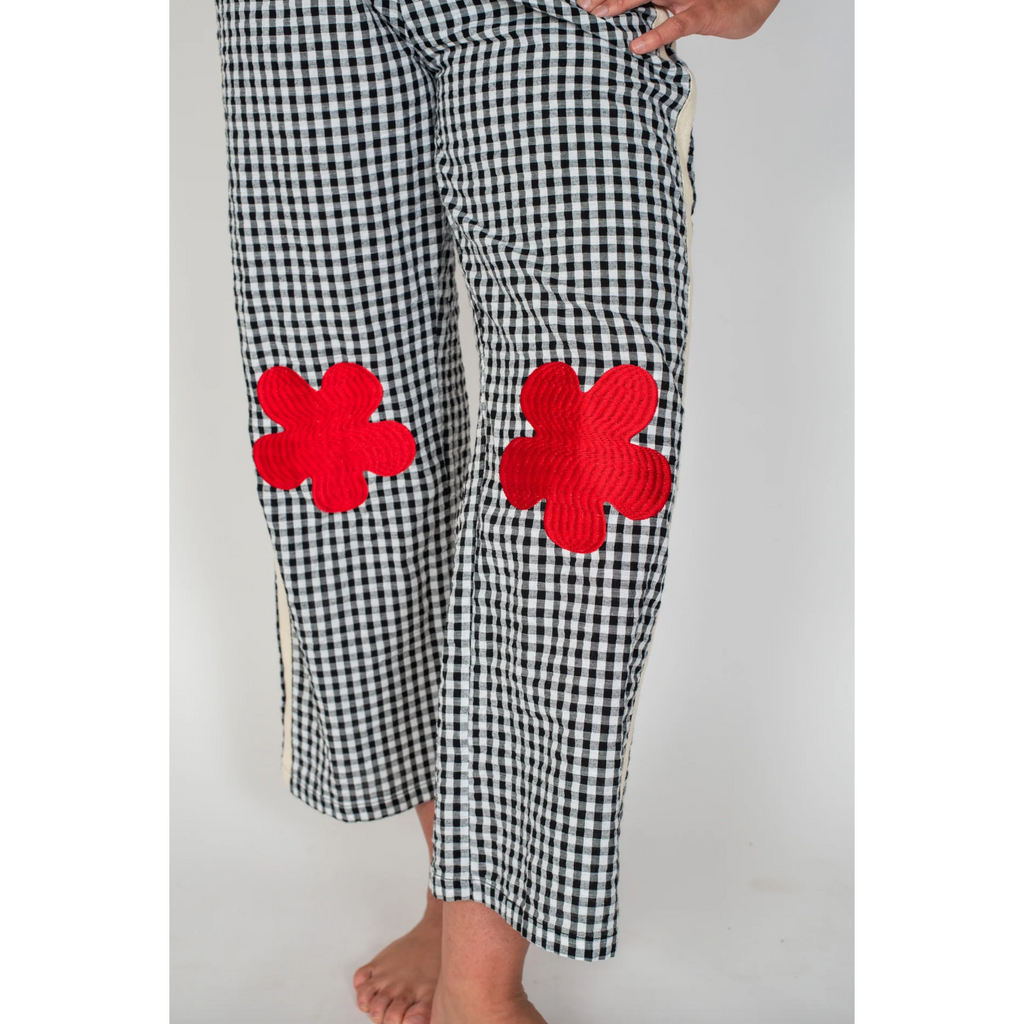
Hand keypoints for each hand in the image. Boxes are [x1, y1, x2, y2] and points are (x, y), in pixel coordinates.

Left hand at [577, 0, 780, 54]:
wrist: (756, 3)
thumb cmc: (717, 8)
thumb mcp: (684, 12)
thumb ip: (659, 20)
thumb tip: (632, 41)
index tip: (583, 3)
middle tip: (582, 6)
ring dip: (622, 4)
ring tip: (598, 15)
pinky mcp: (703, 12)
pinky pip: (677, 24)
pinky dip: (656, 35)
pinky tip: (636, 46)